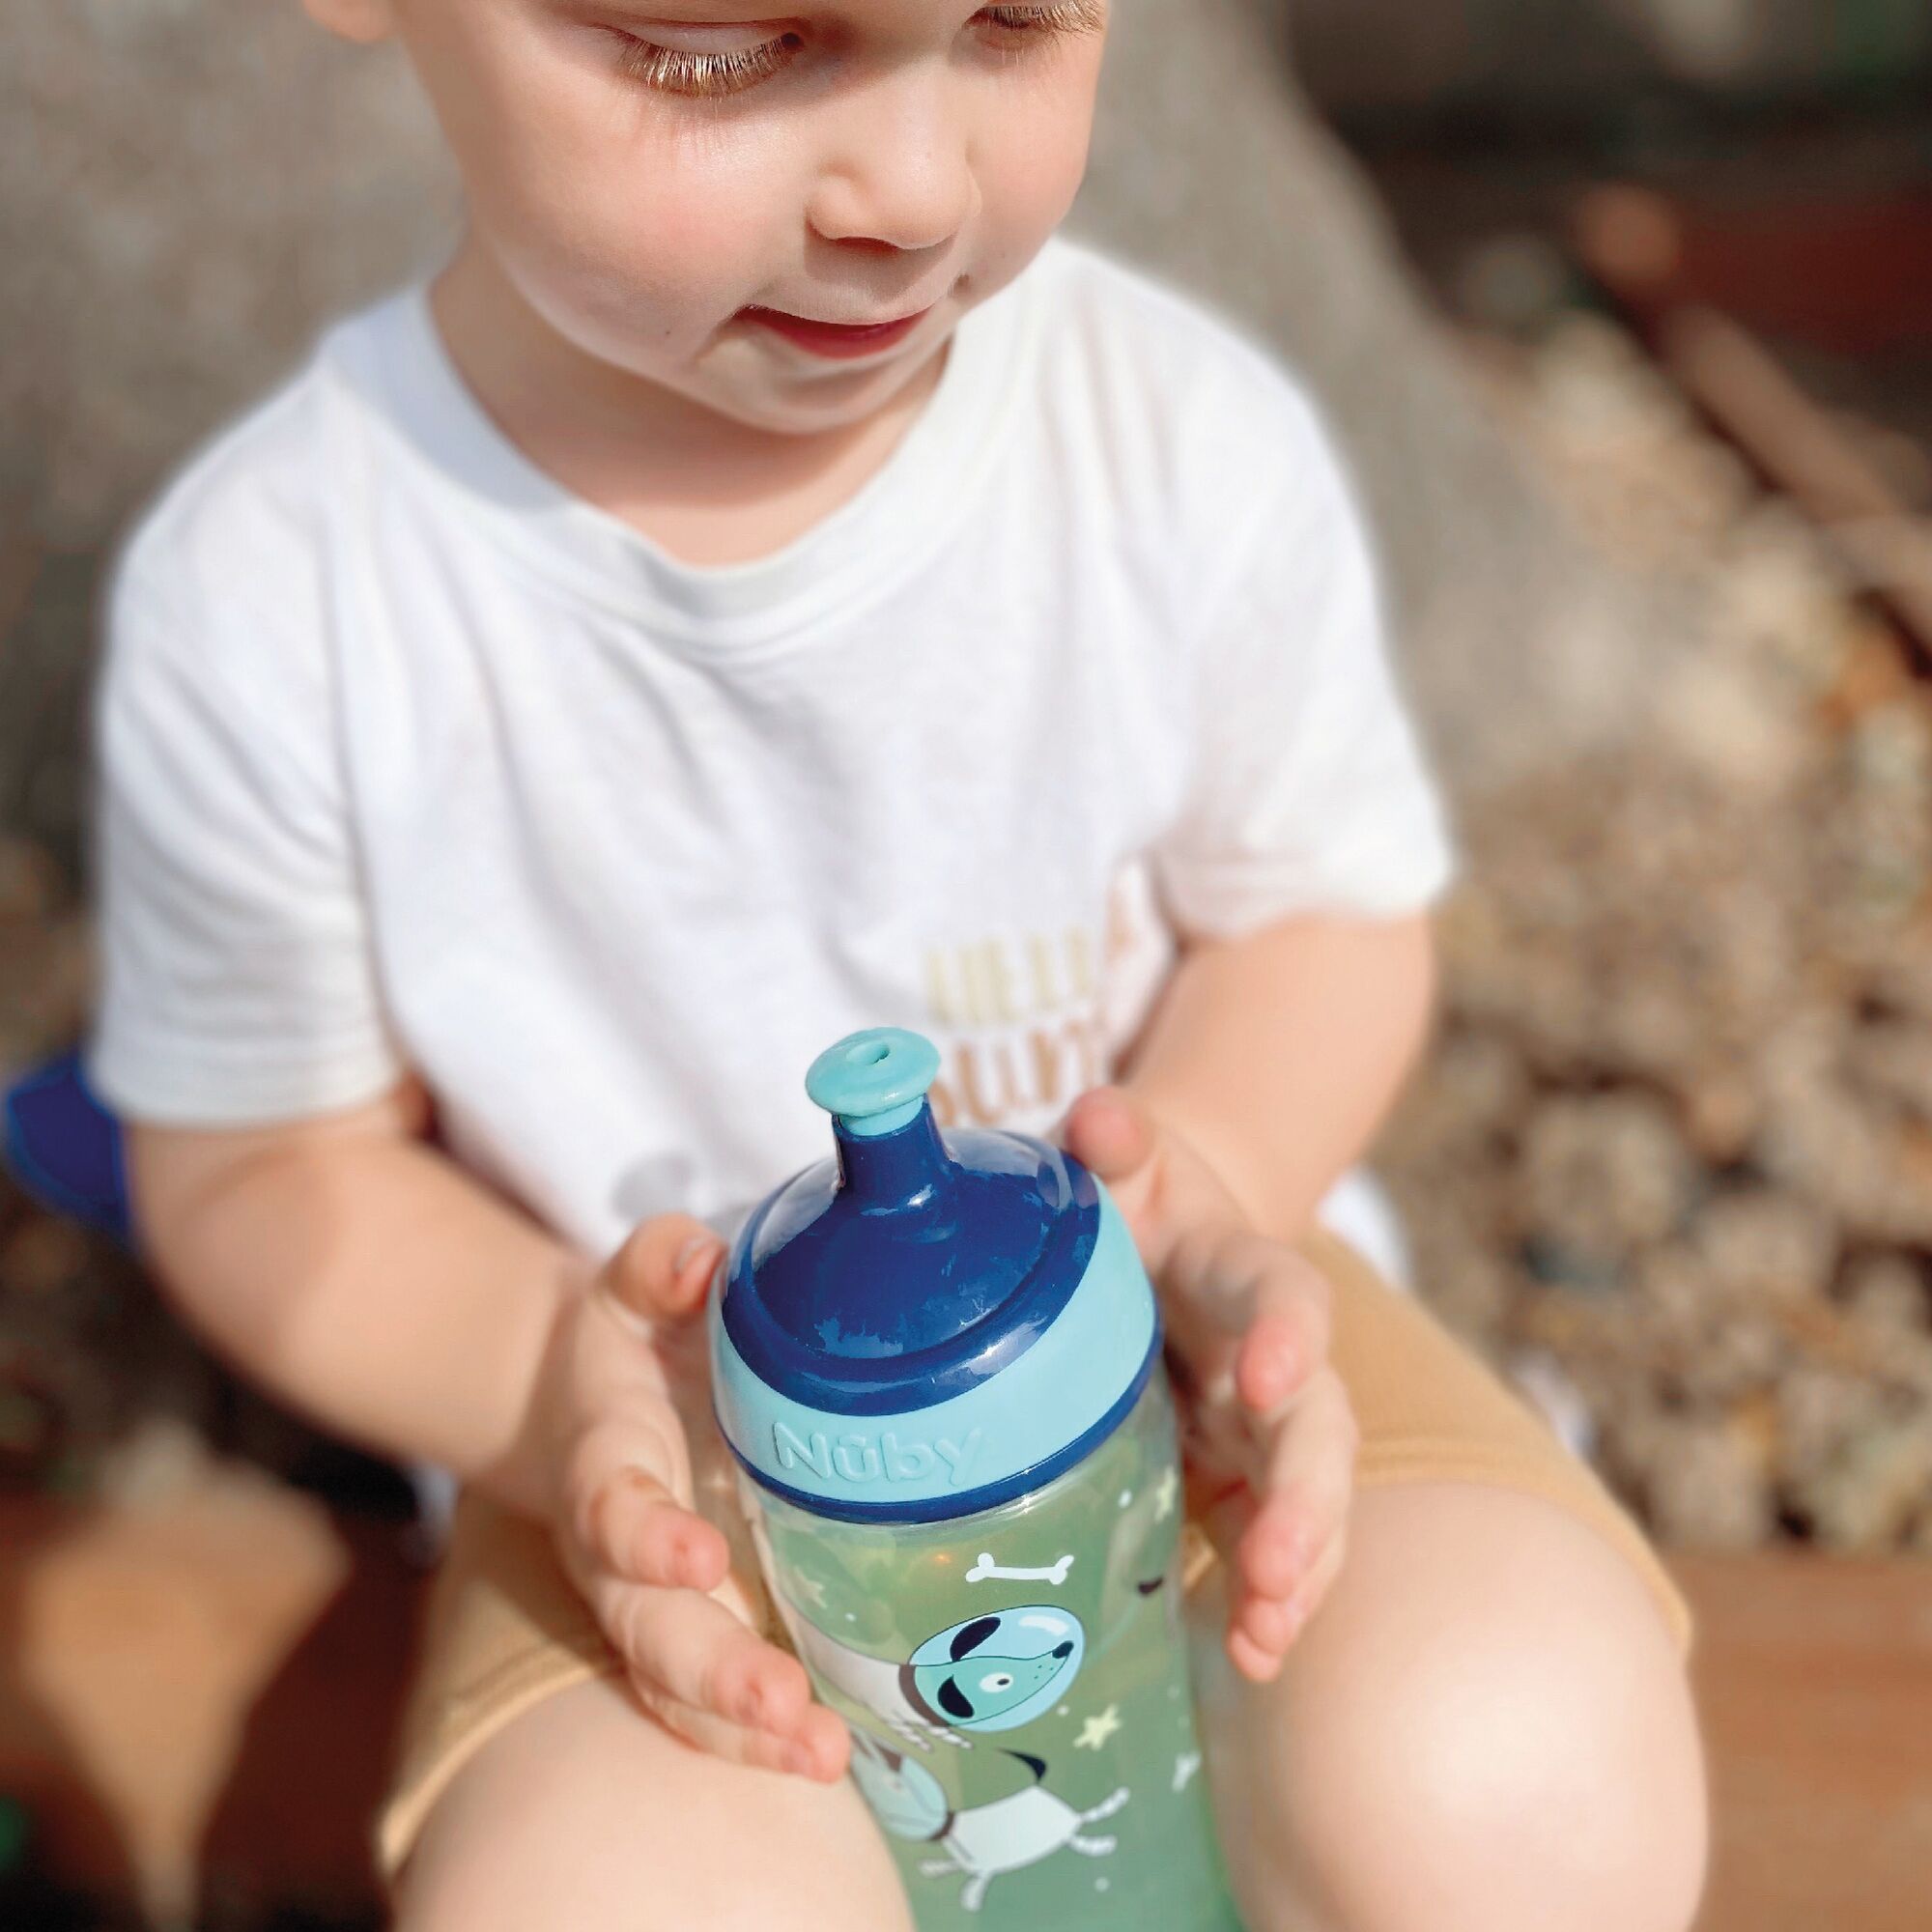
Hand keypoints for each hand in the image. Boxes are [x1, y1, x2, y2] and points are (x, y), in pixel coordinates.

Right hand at [527, 1214, 850, 1780]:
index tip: (697, 1556)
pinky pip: (712, 1702)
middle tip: (783, 1704)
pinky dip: (759, 1739)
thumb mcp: (636, 1283)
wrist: (591, 1401)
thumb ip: (659, 1264)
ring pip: (679, 1685)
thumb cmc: (636, 1336)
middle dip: (713, 1671)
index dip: (647, 1537)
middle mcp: (620, 1556)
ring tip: (821, 1756)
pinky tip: (832, 1763)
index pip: (614, 1508)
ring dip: (745, 1728)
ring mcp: (655, 1605)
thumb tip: (698, 1260)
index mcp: (608, 1461)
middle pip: (649, 1630)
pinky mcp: (700, 1629)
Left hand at [1054, 1087, 1358, 1681]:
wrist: (1159, 1233)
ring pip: (1308, 1500)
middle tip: (1277, 1559)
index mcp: (1238, 1270)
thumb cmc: (1129, 1194)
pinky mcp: (1239, 1481)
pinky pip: (1269, 1548)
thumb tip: (1097, 1119)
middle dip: (1306, 1493)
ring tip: (1266, 1634)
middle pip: (1317, 1425)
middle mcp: (1269, 1358)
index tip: (1268, 1373)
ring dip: (1299, 1568)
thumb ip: (1112, 1137)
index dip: (1286, 1332)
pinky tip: (1250, 1659)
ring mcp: (1262, 1429)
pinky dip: (1270, 1604)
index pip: (1281, 1294)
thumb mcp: (1119, 1157)